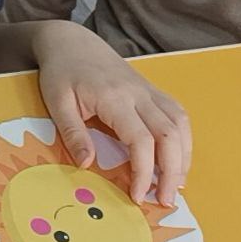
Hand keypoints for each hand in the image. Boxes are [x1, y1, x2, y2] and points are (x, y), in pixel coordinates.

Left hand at [31, 21, 190, 206]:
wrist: (71, 40)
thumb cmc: (62, 71)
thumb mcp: (57, 101)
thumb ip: (73, 132)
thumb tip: (87, 165)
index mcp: (115, 97)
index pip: (141, 140)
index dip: (144, 172)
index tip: (137, 197)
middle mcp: (139, 93)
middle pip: (170, 134)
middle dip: (173, 171)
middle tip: (165, 201)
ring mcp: (148, 90)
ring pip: (180, 123)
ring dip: (183, 156)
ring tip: (176, 185)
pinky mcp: (151, 90)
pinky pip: (177, 114)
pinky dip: (183, 139)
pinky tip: (177, 158)